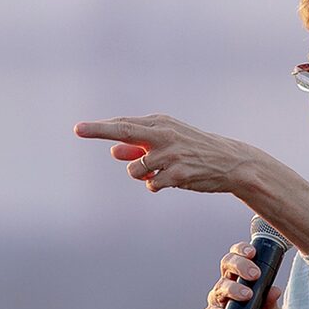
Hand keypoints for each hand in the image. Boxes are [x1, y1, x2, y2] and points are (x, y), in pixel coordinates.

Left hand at [73, 114, 257, 193]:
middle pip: (124, 132)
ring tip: (161, 171)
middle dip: (99, 130)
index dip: (100, 127)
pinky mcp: (177, 174)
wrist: (231, 162)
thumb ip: (140, 146)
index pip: (124, 124)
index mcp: (160, 123)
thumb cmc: (193, 150)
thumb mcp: (168, 142)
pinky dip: (156, 185)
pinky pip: (151, 185)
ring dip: (141, 175)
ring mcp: (170, 154)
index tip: (79, 129)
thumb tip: (113, 151)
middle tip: (78, 129)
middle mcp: (164, 135)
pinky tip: (173, 180)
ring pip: (135, 170)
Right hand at [202, 241, 283, 308]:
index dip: (242, 251)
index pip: (238, 257)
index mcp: (241, 280)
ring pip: (219, 287)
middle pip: (226, 265)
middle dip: (239, 264)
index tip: (253, 252)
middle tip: (254, 274)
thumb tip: (275, 290)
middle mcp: (227, 287)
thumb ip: (271, 303)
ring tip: (246, 295)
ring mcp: (218, 303)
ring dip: (233, 289)